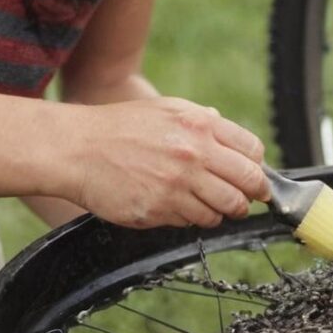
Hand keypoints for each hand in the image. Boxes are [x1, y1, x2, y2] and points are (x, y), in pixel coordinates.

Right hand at [63, 97, 269, 228]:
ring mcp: (178, 184)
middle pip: (248, 184)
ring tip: (206, 204)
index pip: (253, 152)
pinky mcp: (160, 209)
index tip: (251, 176)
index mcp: (199, 125)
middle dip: (250, 195)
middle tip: (243, 199)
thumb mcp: (166, 109)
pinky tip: (177, 206)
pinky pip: (193, 222)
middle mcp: (194, 154)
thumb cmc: (120, 128)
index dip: (256, 167)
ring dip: (221, 211)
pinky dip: (192, 218)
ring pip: (224, 209)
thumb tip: (235, 143)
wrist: (77, 149)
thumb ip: (204, 122)